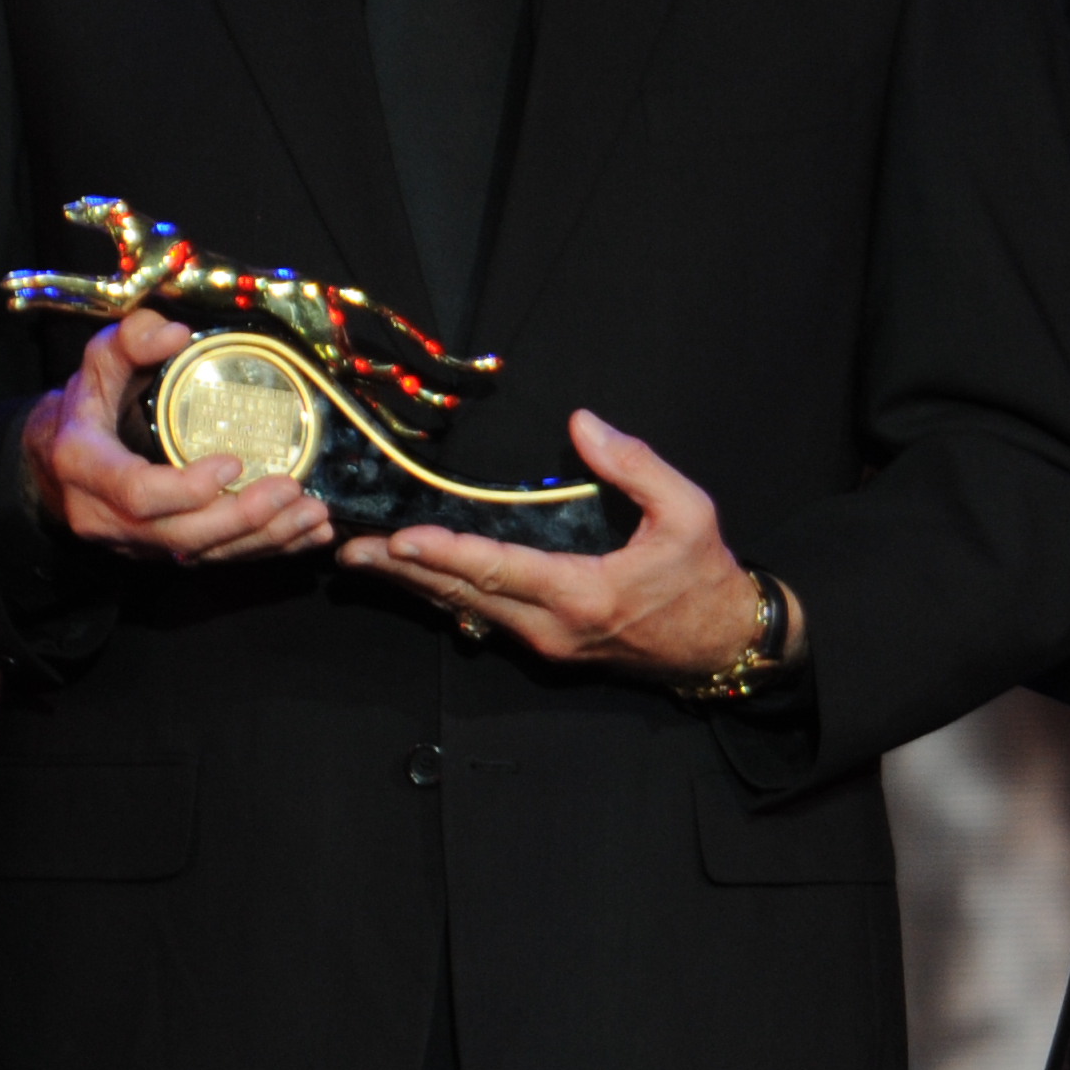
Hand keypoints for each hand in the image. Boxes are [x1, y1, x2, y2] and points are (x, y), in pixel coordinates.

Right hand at [21, 309, 333, 564]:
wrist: (54, 465)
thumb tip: (173, 333)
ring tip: (313, 516)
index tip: (234, 462)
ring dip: (263, 539)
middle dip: (241, 518)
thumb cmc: (84, 409)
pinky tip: (304, 535)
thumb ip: (130, 341)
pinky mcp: (159, 553)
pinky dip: (263, 550)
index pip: (136, 492)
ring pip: (201, 553)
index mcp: (86, 467)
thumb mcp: (95, 364)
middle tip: (291, 489)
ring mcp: (134, 543)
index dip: (186, 487)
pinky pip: (214, 559)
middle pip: (179, 534)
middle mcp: (106, 516)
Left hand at [335, 410, 777, 684]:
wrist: (720, 645)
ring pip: (465, 610)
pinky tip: (412, 580)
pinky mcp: (545, 646)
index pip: (498, 570)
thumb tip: (582, 423)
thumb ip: (634, 465)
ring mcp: (545, 644)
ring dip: (412, 585)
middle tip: (349, 548)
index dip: (445, 555)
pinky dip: (442, 595)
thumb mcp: (688, 512)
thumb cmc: (704, 577)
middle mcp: (552, 628)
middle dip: (402, 572)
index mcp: (584, 594)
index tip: (400, 539)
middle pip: (462, 596)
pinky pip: (482, 618)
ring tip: (362, 561)